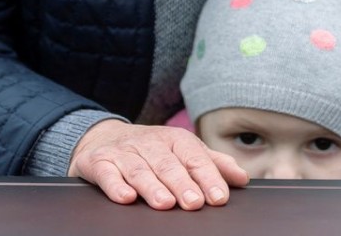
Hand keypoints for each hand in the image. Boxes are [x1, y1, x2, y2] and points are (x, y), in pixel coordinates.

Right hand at [68, 120, 248, 209]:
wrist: (102, 137)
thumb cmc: (151, 150)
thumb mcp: (182, 151)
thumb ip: (211, 164)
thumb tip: (241, 177)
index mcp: (174, 140)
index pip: (194, 157)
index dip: (208, 177)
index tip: (219, 197)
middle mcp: (149, 143)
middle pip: (168, 164)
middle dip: (182, 183)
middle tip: (194, 202)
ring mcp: (123, 152)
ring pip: (139, 169)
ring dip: (152, 187)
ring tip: (165, 203)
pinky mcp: (98, 162)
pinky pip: (107, 173)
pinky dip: (116, 185)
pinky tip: (126, 198)